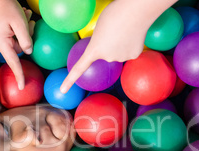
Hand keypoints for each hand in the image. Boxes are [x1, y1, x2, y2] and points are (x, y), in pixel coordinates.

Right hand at [0, 0, 34, 89]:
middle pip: (18, 48)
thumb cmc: (6, 5)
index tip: (22, 87)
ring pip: (16, 41)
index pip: (13, 63)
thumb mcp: (20, 23)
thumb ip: (26, 40)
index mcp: (0, 42)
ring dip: (24, 30)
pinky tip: (21, 16)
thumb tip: (28, 52)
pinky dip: (18, 28)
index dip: (19, 75)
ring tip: (25, 14)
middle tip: (30, 20)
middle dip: (27, 36)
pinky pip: (11, 36)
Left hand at [60, 0, 176, 92]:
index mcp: (94, 49)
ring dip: (121, 45)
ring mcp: (121, 58)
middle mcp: (107, 58)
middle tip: (114, 31)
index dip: (69, 80)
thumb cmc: (114, 13)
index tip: (63, 90)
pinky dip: (131, 45)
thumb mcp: (100, 27)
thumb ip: (100, 40)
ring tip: (125, 30)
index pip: (79, 68)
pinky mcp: (134, 55)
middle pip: (106, 55)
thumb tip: (104, 46)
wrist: (135, 11)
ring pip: (119, 54)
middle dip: (109, 46)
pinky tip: (133, 34)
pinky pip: (129, 52)